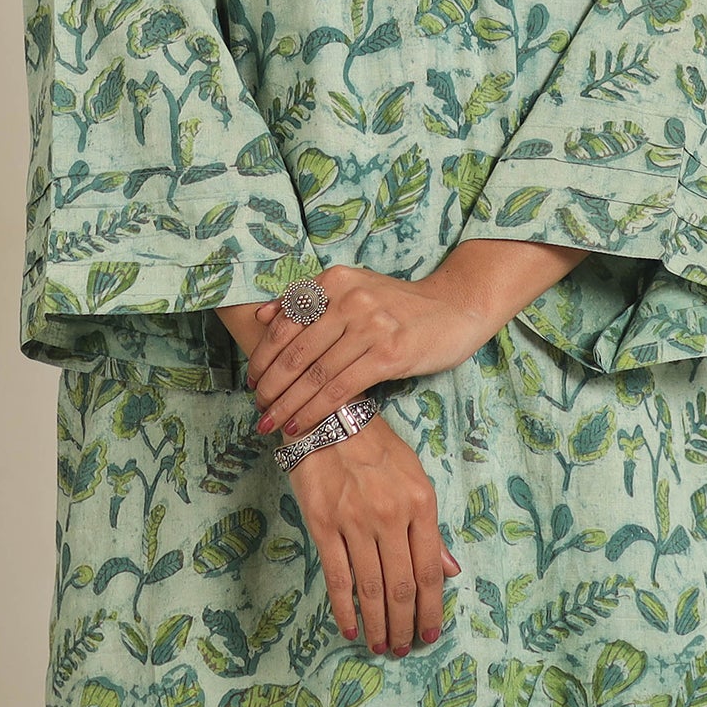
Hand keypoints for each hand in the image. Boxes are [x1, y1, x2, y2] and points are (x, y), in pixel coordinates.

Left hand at [245, 263, 497, 437]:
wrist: (454, 308)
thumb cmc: (399, 305)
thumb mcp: (354, 289)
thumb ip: (309, 300)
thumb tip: (263, 316)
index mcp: (335, 280)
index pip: (286, 323)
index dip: (263, 356)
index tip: (252, 382)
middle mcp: (350, 298)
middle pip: (296, 351)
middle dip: (271, 387)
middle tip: (257, 411)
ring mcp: (370, 325)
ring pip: (315, 374)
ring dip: (288, 405)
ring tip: (271, 425)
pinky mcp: (389, 353)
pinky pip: (341, 388)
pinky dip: (316, 410)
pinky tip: (302, 426)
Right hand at [286, 415, 460, 656]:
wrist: (329, 419)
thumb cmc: (377, 448)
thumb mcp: (415, 478)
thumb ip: (431, 528)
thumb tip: (451, 572)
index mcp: (421, 503)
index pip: (430, 570)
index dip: (431, 608)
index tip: (429, 634)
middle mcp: (391, 516)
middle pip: (401, 585)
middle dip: (404, 624)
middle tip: (402, 648)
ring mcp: (355, 522)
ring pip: (371, 588)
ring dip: (378, 624)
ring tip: (380, 647)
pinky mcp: (324, 525)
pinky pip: (338, 576)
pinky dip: (345, 608)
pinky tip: (351, 628)